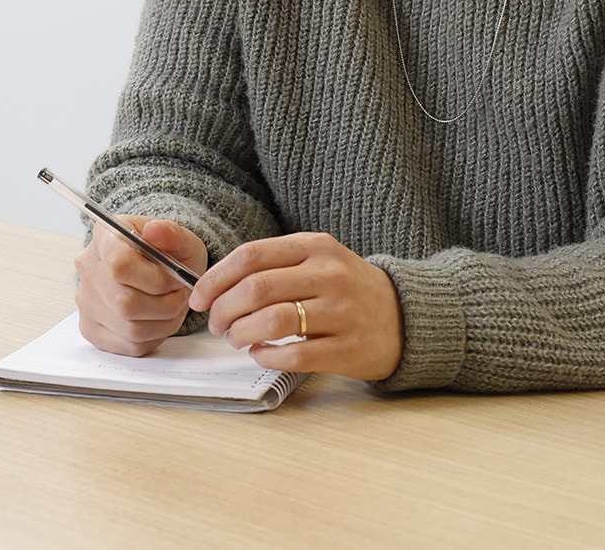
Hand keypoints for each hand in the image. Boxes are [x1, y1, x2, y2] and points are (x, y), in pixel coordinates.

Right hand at [74, 215, 207, 356]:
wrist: (156, 268)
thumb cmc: (166, 253)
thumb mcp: (179, 238)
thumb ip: (171, 234)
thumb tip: (155, 230)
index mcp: (105, 238)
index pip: (118, 265)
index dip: (155, 279)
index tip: (175, 278)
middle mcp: (88, 269)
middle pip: (124, 303)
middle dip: (164, 305)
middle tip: (179, 295)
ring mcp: (87, 302)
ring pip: (130, 329)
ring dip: (163, 322)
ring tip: (172, 306)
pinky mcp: (92, 328)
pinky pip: (128, 345)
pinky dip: (153, 336)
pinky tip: (159, 319)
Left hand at [189, 232, 402, 380]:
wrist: (406, 317)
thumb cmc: (347, 289)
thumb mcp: (317, 260)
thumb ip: (274, 265)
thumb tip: (216, 285)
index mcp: (315, 247)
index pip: (250, 256)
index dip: (216, 278)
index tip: (198, 297)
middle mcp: (329, 274)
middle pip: (255, 289)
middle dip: (223, 310)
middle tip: (215, 324)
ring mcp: (341, 311)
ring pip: (271, 321)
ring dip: (241, 334)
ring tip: (235, 339)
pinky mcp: (349, 348)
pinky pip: (294, 354)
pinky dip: (266, 357)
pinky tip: (260, 354)